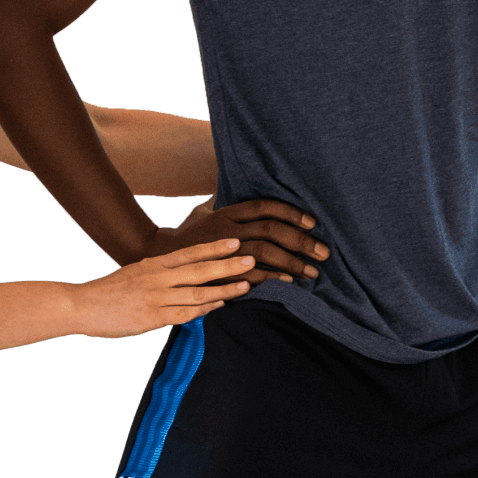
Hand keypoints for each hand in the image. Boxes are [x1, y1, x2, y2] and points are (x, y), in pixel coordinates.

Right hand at [71, 239, 254, 338]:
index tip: (236, 240)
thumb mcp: (136, 272)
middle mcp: (157, 278)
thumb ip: (159, 271)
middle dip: (228, 264)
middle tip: (252, 258)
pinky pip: (185, 313)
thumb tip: (181, 270)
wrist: (82, 306)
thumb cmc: (110, 291)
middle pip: (199, 269)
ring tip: (246, 284)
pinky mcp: (152, 318)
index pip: (190, 252)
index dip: (214, 246)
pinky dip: (205, 309)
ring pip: (197, 292)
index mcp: (154, 264)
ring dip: (224, 288)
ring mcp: (156, 298)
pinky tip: (220, 305)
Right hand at [158, 195, 327, 283]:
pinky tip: (287, 284)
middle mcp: (226, 230)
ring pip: (263, 253)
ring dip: (290, 264)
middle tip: (323, 253)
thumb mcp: (202, 214)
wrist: (154, 258)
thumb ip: (223, 206)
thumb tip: (237, 193)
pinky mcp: (217, 271)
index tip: (312, 222)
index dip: (291, 213)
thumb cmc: (183, 237)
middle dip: (300, 242)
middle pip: (270, 231)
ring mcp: (220, 251)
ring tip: (311, 273)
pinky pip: (248, 275)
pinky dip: (270, 279)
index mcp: (225, 213)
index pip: (264, 207)